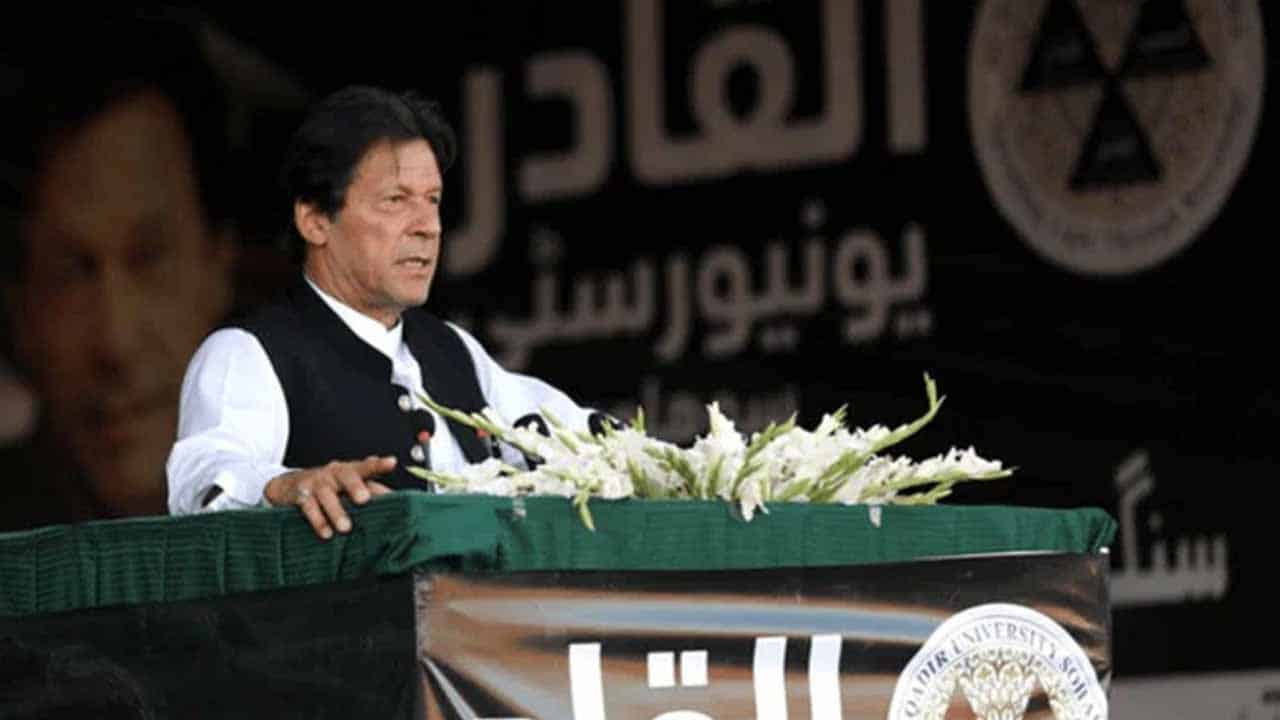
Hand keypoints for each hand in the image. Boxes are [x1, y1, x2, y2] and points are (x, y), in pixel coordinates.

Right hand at [264, 456, 395, 538]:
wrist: (288, 485)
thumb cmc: (328, 486)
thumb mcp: (348, 485)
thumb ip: (371, 488)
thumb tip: (398, 498)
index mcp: (349, 470)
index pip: (367, 467)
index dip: (379, 464)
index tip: (391, 463)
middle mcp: (334, 473)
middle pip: (346, 475)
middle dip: (355, 486)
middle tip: (363, 499)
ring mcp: (317, 483)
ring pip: (327, 494)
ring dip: (336, 511)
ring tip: (345, 527)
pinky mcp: (301, 494)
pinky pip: (309, 507)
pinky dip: (318, 520)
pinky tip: (326, 532)